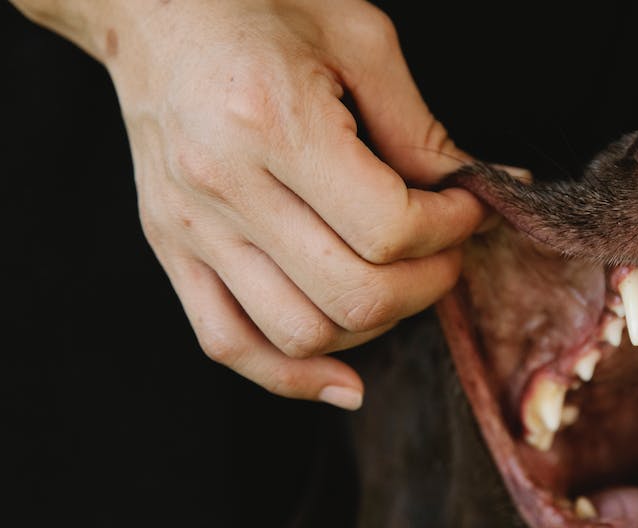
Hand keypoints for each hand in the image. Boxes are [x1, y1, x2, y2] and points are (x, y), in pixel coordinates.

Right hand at [12, 0, 486, 407]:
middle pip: (354, 293)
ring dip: (374, 323)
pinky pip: (229, 343)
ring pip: (300, 332)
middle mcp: (224, 186)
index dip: (451, 229)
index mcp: (273, 123)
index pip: (389, 228)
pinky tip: (344, 379)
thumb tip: (486, 187)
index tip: (468, 206)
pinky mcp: (172, 249)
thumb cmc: (257, 5)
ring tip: (398, 282)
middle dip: (428, 283)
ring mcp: (190, 227)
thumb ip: (420, 127)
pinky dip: (292, 376)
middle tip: (447, 249)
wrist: (151, 4)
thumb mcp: (358, 40)